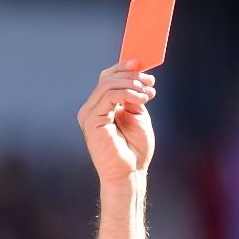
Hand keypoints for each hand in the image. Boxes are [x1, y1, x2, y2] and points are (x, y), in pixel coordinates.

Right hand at [78, 61, 156, 183]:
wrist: (131, 172)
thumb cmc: (135, 149)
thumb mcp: (137, 114)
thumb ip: (133, 95)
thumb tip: (136, 76)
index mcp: (102, 107)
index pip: (108, 78)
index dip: (124, 68)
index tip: (143, 67)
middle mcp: (92, 109)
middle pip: (107, 78)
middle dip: (130, 75)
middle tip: (149, 82)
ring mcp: (89, 114)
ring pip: (107, 84)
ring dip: (131, 84)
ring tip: (146, 94)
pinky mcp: (91, 120)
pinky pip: (108, 96)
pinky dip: (127, 93)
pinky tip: (140, 100)